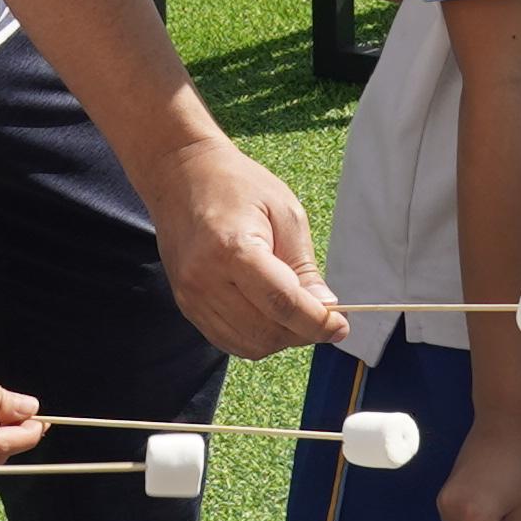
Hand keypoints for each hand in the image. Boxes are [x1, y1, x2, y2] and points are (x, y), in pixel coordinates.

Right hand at [148, 136, 344, 360]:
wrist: (180, 175)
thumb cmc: (235, 185)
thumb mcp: (284, 213)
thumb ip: (304, 266)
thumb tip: (324, 307)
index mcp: (233, 249)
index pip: (282, 304)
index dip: (317, 322)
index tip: (340, 328)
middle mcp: (205, 279)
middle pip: (266, 332)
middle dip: (302, 332)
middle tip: (321, 317)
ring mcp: (191, 296)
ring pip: (248, 344)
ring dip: (280, 338)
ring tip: (293, 312)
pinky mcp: (186, 305)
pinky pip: (227, 341)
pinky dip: (255, 338)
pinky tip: (268, 315)